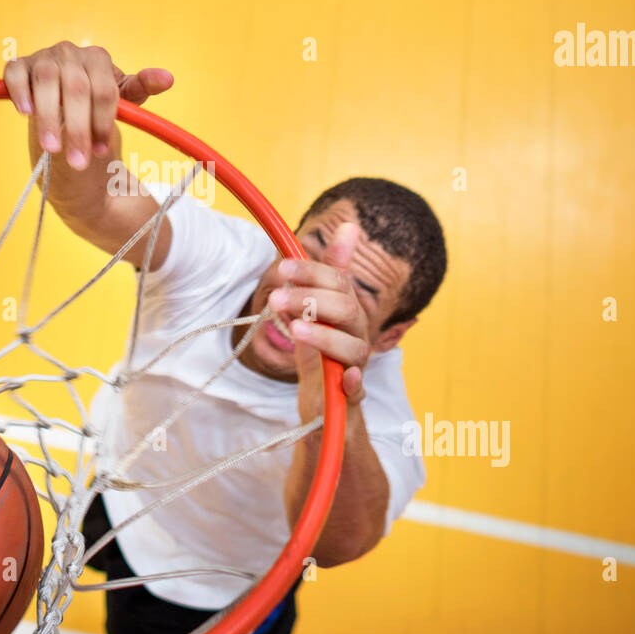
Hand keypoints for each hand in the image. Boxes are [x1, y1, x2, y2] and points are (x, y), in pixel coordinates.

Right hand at [2, 41, 172, 169]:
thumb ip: (142, 88)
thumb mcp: (122, 98)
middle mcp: (71, 52)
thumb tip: (168, 78)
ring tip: (52, 149)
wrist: (63, 102)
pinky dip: (19, 91)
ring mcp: (44, 57)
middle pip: (76, 89)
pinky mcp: (20, 66)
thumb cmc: (95, 102)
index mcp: (98, 58)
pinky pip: (15, 73)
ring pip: (46, 82)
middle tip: (79, 163)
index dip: (102, 123)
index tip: (102, 152)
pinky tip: (25, 113)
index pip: (103, 91)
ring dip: (48, 118)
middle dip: (78, 129)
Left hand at [270, 222, 368, 423]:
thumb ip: (325, 275)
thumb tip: (349, 226)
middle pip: (345, 309)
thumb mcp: (316, 312)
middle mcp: (356, 333)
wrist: (326, 407)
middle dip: (310, 299)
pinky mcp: (351, 396)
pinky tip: (345, 377)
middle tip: (275, 298)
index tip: (282, 268)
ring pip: (351, 347)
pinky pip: (359, 390)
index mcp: (347, 310)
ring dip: (323, 336)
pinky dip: (354, 383)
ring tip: (295, 330)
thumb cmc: (322, 353)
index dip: (312, 273)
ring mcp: (356, 364)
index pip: (337, 282)